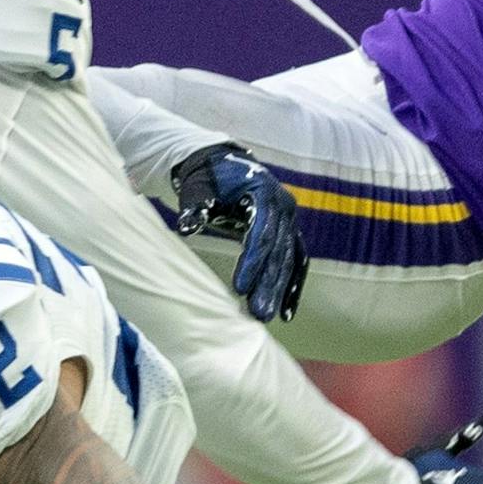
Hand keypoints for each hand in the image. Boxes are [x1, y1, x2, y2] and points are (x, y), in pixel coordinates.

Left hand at [170, 142, 308, 321]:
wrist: (224, 167)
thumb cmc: (208, 180)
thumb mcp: (198, 190)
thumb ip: (194, 208)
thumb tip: (185, 227)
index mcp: (264, 193)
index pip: (261, 233)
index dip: (252, 261)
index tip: (239, 288)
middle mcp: (284, 206)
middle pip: (278, 251)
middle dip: (268, 284)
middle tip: (259, 314)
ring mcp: (290, 220)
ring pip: (289, 259)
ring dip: (279, 290)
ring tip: (267, 317)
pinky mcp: (290, 233)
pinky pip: (297, 262)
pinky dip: (292, 287)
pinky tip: (286, 313)